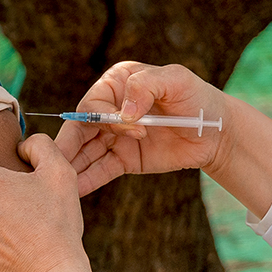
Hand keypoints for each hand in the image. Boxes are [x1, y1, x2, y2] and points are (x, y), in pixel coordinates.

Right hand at [54, 62, 229, 196]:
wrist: (218, 132)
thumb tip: (122, 112)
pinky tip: (74, 191)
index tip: (138, 129)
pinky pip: (101, 170)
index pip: (93, 104)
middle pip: (80, 129)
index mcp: (116, 84)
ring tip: (57, 182)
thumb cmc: (198, 99)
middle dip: (68, 147)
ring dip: (72, 166)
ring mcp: (114, 137)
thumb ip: (145, 86)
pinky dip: (88, 180)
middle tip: (54, 163)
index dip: (107, 119)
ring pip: (86, 151)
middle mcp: (109, 109)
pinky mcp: (124, 159)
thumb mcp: (176, 80)